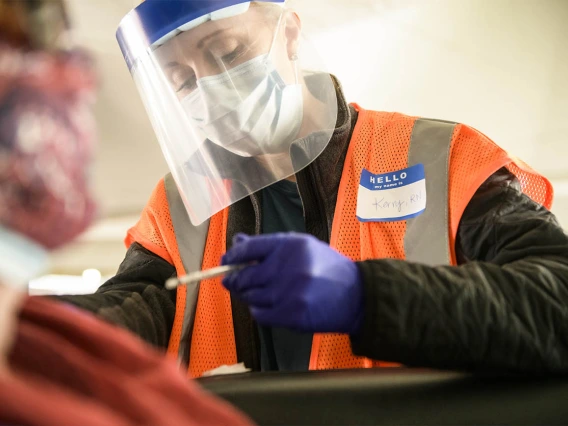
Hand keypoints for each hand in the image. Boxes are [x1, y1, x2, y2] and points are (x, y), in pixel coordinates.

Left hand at [222, 233, 363, 333]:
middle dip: (235, 280)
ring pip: (251, 296)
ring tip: (261, 293)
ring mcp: (289, 292)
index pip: (250, 248)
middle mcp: (288, 267)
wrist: (356, 296)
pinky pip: (260, 314)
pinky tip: (268, 306)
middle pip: (245, 275)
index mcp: (291, 245)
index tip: (225, 261)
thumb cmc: (327, 269)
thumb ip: (269, 247)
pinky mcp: (291, 314)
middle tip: (233, 282)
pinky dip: (259, 311)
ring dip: (249, 296)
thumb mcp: (302, 248)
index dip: (233, 256)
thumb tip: (237, 243)